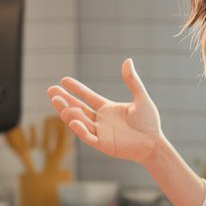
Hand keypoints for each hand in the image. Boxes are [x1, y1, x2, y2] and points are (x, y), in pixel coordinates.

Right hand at [47, 58, 161, 162]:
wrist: (154, 143)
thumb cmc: (149, 121)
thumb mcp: (141, 99)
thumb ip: (133, 81)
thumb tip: (128, 60)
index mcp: (107, 108)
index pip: (87, 97)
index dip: (76, 89)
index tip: (63, 80)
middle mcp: (100, 120)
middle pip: (78, 108)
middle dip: (64, 100)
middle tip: (51, 91)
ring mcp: (100, 132)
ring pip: (80, 122)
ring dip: (69, 113)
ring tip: (59, 103)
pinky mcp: (103, 145)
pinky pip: (88, 137)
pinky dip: (80, 129)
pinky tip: (73, 120)